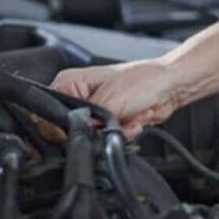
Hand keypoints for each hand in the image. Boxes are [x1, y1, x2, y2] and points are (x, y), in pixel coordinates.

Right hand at [50, 58, 188, 138]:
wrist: (171, 86)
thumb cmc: (144, 80)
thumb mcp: (108, 103)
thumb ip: (86, 122)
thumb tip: (78, 136)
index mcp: (70, 83)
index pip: (47, 114)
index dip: (62, 129)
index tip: (84, 129)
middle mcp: (79, 95)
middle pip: (71, 130)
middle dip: (97, 130)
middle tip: (113, 120)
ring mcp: (96, 109)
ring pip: (93, 137)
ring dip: (114, 133)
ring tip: (128, 117)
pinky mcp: (111, 120)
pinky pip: (108, 138)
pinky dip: (123, 134)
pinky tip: (134, 120)